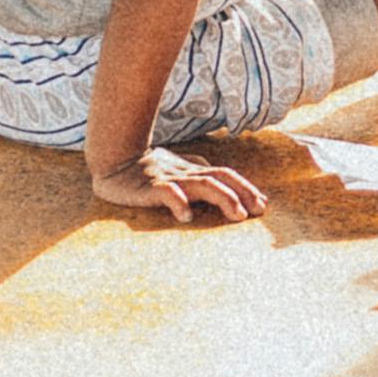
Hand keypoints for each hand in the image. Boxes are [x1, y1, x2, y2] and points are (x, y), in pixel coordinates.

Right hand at [95, 149, 265, 224]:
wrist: (114, 159)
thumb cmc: (150, 167)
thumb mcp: (181, 170)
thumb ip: (202, 176)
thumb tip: (227, 186)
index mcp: (194, 170)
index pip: (226, 174)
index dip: (247, 188)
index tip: (263, 205)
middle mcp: (186, 172)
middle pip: (221, 177)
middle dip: (242, 193)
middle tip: (257, 211)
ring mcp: (169, 178)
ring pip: (202, 184)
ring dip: (223, 197)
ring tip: (237, 214)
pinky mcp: (149, 187)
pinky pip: (166, 192)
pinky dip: (178, 202)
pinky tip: (186, 217)